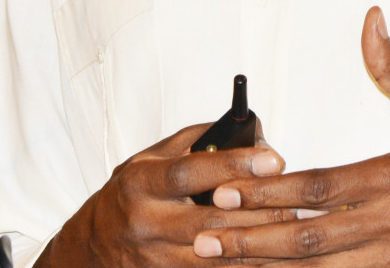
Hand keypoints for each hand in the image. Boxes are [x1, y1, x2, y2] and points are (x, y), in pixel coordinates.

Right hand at [40, 121, 292, 267]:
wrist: (89, 248)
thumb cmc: (130, 193)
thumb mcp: (151, 158)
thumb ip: (196, 142)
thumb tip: (250, 134)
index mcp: (141, 182)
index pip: (191, 171)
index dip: (234, 165)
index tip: (273, 159)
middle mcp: (145, 223)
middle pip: (209, 221)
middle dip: (257, 213)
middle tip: (299, 204)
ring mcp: (153, 259)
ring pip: (214, 257)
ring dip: (257, 247)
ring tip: (294, 234)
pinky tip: (270, 260)